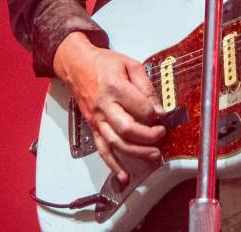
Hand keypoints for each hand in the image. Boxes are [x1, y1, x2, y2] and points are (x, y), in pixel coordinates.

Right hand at [52, 31, 164, 183]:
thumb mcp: (129, 64)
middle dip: (148, 136)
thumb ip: (145, 85)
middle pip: (127, 128)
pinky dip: (113, 165)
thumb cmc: (102, 63)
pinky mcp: (93, 127)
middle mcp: (104, 105)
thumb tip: (158, 107)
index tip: (163, 115)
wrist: (76, 65)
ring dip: (136, 152)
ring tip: (153, 155)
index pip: (139, 106)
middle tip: (161, 135)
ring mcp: (97, 119)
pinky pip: (102, 150)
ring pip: (116, 143)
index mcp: (114, 86)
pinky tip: (123, 176)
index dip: (155, 113)